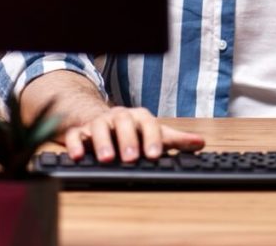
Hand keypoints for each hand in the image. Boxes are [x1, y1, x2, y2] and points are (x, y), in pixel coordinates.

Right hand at [63, 106, 204, 162]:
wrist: (101, 121)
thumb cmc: (132, 131)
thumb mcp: (155, 134)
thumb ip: (176, 140)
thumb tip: (200, 142)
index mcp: (138, 117)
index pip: (147, 123)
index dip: (151, 138)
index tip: (154, 154)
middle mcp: (118, 117)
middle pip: (123, 122)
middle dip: (127, 140)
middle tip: (131, 158)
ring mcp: (98, 123)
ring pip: (98, 127)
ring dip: (102, 142)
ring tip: (107, 159)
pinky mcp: (79, 132)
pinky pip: (74, 135)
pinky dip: (75, 145)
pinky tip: (77, 156)